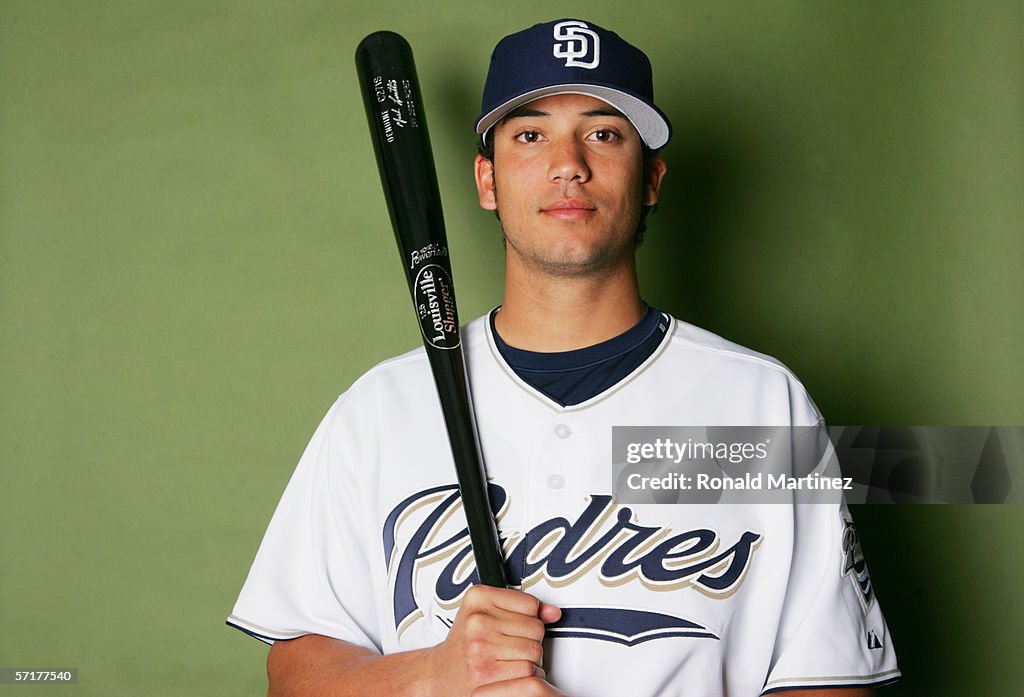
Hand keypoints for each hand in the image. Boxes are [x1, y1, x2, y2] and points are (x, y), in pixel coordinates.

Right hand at [425, 585, 563, 696]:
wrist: (439, 674)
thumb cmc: (464, 643)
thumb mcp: (487, 613)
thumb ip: (522, 608)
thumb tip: (553, 612)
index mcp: (478, 597)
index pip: (531, 604)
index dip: (528, 618)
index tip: (513, 625)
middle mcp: (477, 620)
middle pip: (536, 628)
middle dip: (530, 640)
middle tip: (510, 645)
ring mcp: (481, 646)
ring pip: (535, 650)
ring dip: (530, 659)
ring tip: (510, 658)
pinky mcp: (486, 672)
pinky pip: (528, 670)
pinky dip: (526, 675)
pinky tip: (510, 672)